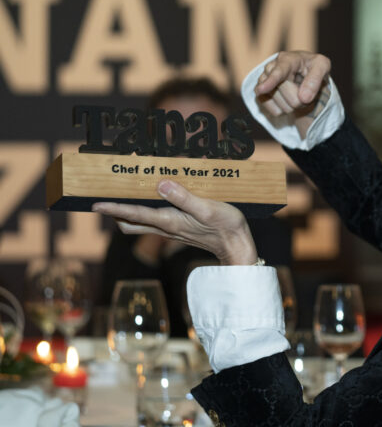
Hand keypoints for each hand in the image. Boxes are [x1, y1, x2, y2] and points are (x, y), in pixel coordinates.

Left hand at [93, 180, 257, 265]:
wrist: (237, 247)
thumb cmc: (226, 227)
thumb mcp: (208, 208)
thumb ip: (184, 197)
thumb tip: (160, 184)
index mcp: (169, 221)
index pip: (134, 214)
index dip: (113, 208)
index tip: (94, 204)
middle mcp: (166, 227)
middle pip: (130, 223)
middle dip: (114, 212)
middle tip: (103, 198)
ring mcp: (172, 230)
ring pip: (140, 223)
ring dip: (128, 211)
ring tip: (122, 195)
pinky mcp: (180, 228)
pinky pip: (155, 220)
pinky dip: (145, 211)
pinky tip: (153, 198)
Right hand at [255, 51, 331, 137]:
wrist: (303, 72)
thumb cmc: (312, 66)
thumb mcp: (322, 65)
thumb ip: (316, 79)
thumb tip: (303, 97)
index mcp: (287, 59)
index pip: (278, 72)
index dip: (271, 81)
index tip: (262, 89)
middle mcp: (270, 69)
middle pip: (288, 95)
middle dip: (301, 99)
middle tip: (306, 90)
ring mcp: (263, 83)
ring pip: (281, 105)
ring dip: (294, 105)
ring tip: (297, 93)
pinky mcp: (261, 95)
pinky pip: (275, 111)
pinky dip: (286, 111)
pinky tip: (287, 100)